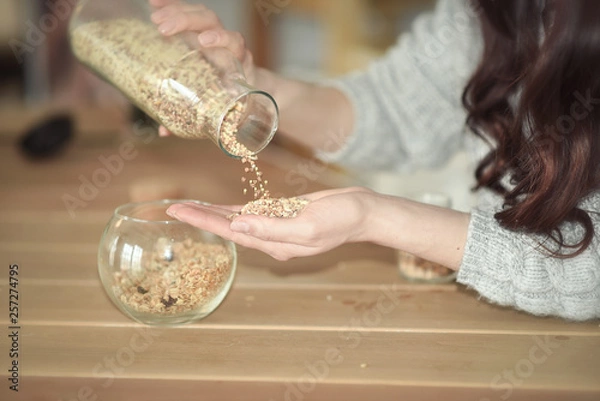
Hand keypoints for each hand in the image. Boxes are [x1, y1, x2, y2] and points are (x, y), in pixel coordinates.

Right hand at [148, 0, 256, 136]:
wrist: (254, 93)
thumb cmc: (236, 104)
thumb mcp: (220, 115)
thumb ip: (195, 121)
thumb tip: (163, 130)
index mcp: (237, 62)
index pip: (234, 42)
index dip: (220, 39)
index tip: (204, 42)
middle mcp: (227, 45)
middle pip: (211, 22)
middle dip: (187, 21)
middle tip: (163, 28)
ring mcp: (215, 36)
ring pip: (200, 14)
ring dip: (176, 12)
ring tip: (154, 17)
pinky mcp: (203, 32)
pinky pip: (188, 14)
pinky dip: (171, 6)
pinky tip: (152, 2)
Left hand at [166, 187, 373, 260]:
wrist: (361, 211)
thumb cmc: (340, 220)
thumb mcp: (307, 226)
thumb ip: (273, 228)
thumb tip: (240, 226)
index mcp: (275, 244)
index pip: (230, 232)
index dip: (203, 220)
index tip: (178, 211)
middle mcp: (271, 238)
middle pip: (228, 227)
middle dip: (201, 217)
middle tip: (173, 207)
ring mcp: (277, 226)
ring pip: (238, 219)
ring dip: (214, 213)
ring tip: (190, 206)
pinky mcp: (283, 214)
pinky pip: (253, 212)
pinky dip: (234, 209)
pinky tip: (221, 207)